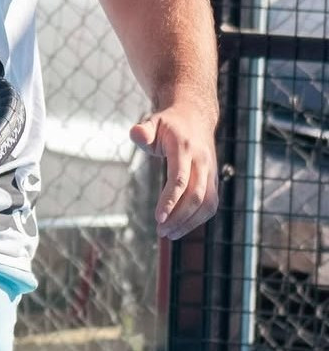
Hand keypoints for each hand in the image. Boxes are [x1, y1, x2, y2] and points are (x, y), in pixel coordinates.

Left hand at [130, 105, 218, 239]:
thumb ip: (143, 130)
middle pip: (196, 196)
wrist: (195, 117)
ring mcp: (211, 171)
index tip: (158, 218)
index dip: (170, 200)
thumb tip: (135, 134)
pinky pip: (210, 204)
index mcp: (184, 147)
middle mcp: (202, 161)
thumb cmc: (168, 123)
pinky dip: (197, 219)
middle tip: (161, 230)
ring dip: (190, 223)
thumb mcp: (152, 121)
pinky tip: (180, 226)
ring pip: (208, 203)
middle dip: (179, 217)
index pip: (180, 179)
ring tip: (169, 233)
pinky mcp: (214, 180)